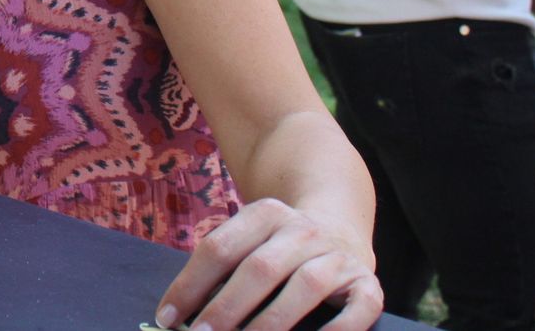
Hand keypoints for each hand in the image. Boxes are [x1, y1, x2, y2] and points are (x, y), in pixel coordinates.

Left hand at [155, 198, 381, 330]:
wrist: (341, 228)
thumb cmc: (279, 248)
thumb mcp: (250, 240)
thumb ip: (221, 266)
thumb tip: (178, 312)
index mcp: (265, 214)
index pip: (219, 248)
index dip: (190, 285)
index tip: (167, 317)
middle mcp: (302, 230)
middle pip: (259, 268)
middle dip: (226, 307)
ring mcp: (337, 256)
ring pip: (304, 286)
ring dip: (271, 321)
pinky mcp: (368, 284)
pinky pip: (358, 309)